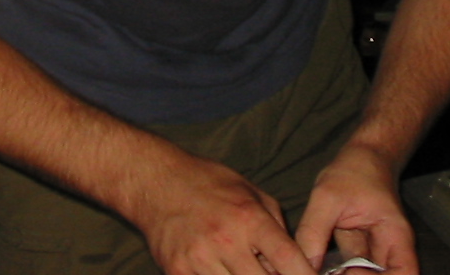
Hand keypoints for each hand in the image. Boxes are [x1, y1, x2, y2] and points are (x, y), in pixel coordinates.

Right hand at [127, 152, 318, 274]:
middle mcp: (226, 240)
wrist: (157, 183)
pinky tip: (222, 270)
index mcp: (249, 218)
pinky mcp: (178, 272)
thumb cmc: (209, 184)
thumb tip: (293, 262)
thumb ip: (276, 227)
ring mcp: (199, 260)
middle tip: (273, 273)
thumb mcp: (251, 193)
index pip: (288, 260)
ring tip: (244, 267)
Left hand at [294, 143, 416, 274]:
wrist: (361, 157)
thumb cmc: (353, 170)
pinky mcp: (358, 252)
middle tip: (329, 271)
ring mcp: (373, 253)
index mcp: (395, 237)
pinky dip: (334, 272)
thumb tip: (305, 266)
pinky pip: (350, 271)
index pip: (405, 274)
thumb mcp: (328, 196)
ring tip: (319, 268)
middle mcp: (389, 251)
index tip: (352, 273)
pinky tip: (316, 266)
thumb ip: (314, 231)